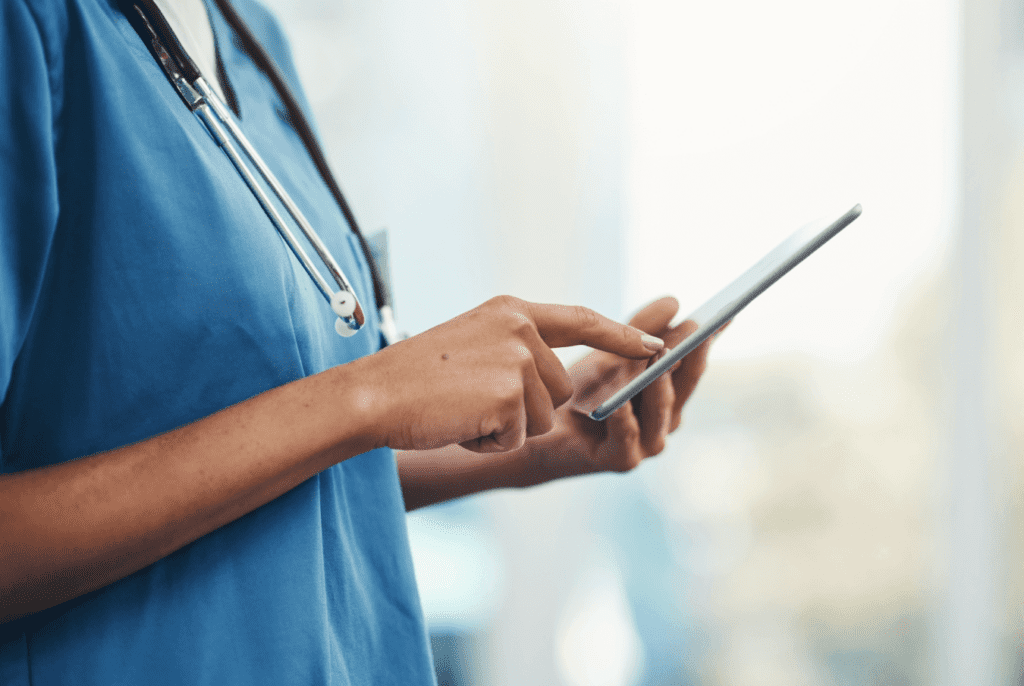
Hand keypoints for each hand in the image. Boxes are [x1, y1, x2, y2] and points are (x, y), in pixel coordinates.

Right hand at [352, 296, 664, 452]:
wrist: (371, 395)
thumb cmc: (413, 377)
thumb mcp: (472, 343)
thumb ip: (516, 349)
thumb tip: (557, 385)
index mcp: (512, 311)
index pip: (581, 320)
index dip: (620, 335)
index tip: (654, 345)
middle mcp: (521, 329)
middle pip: (559, 390)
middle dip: (522, 410)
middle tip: (470, 401)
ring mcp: (518, 360)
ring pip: (543, 418)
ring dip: (505, 428)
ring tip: (462, 410)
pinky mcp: (510, 396)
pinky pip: (518, 439)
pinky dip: (488, 443)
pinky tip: (458, 424)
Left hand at [529, 296, 715, 478]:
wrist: (543, 434)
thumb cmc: (582, 393)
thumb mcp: (613, 354)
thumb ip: (641, 329)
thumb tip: (675, 301)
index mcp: (668, 395)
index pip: (693, 363)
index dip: (708, 340)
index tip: (724, 313)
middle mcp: (664, 420)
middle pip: (684, 385)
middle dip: (691, 356)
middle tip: (696, 327)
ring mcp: (645, 443)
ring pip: (660, 410)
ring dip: (660, 382)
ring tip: (658, 354)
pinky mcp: (619, 460)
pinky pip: (625, 438)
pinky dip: (625, 420)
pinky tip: (619, 403)